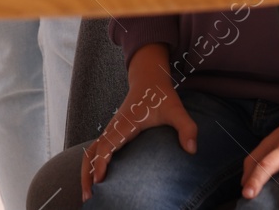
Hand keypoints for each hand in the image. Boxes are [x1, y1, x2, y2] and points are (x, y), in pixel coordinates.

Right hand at [82, 46, 198, 198]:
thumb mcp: (176, 110)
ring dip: (86, 173)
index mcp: (125, 123)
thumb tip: (192, 150)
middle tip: (89, 197)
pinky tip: (96, 181)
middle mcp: (113, 127)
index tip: (100, 181)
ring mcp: (110, 130)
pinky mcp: (111, 133)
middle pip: (91, 152)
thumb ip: (187, 128)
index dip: (102, 163)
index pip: (107, 145)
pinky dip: (91, 166)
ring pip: (89, 153)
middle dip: (87, 174)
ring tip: (88, 194)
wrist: (148, 80)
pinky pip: (95, 151)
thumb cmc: (161, 96)